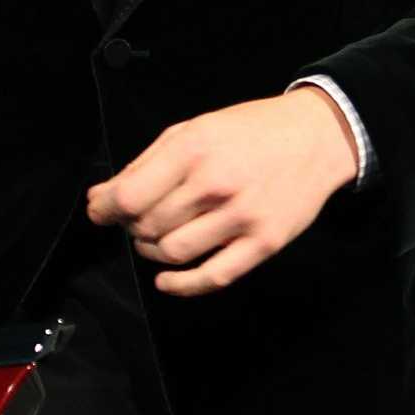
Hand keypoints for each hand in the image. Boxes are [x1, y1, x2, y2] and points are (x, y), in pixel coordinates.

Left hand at [86, 88, 358, 296]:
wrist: (315, 137)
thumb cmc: (249, 131)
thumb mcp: (193, 129)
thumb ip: (147, 163)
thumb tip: (102, 197)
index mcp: (192, 149)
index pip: (130, 194)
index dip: (106, 209)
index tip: (98, 212)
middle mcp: (215, 183)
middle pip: (149, 225)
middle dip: (132, 226)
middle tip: (136, 220)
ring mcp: (241, 216)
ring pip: (174, 252)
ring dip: (152, 251)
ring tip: (154, 239)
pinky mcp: (264, 243)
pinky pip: (213, 276)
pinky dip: (182, 285)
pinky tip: (166, 280)